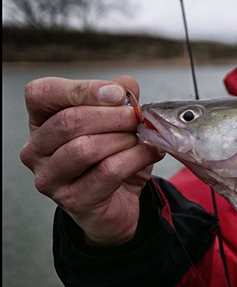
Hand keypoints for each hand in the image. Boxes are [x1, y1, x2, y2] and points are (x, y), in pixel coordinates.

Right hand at [20, 76, 164, 246]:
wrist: (119, 201)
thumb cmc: (111, 156)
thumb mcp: (116, 121)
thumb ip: (118, 97)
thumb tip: (124, 85)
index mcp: (41, 121)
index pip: (42, 94)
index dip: (81, 89)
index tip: (117, 94)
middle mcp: (36, 149)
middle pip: (69, 121)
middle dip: (112, 116)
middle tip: (136, 117)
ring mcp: (50, 177)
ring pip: (85, 148)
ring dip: (122, 139)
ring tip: (140, 138)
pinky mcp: (73, 199)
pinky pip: (107, 171)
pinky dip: (135, 158)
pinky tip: (150, 153)